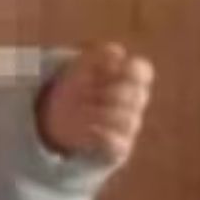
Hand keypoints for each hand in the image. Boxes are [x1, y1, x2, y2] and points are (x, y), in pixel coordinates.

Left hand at [37, 43, 153, 165]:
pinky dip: (104, 137)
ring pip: (129, 120)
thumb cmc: (76, 85)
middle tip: (82, 91)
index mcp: (130, 79)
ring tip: (80, 109)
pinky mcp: (119, 146)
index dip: (126, 69)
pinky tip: (90, 129)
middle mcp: (134, 102)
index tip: (104, 69)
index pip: (142, 70)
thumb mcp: (81, 66)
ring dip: (102, 114)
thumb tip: (117, 53)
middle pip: (135, 96)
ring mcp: (129, 124)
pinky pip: (119, 144)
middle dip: (107, 92)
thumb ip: (98, 55)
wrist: (57, 115)